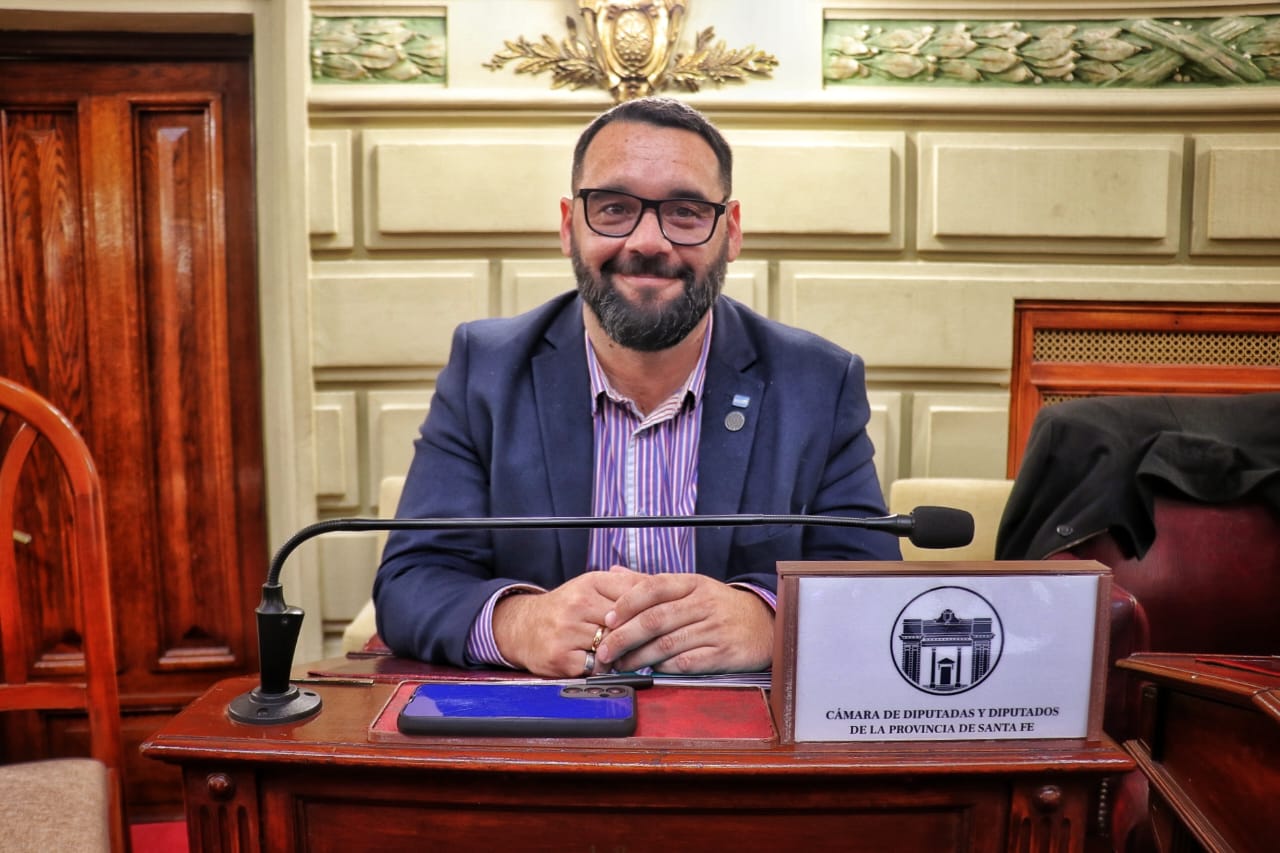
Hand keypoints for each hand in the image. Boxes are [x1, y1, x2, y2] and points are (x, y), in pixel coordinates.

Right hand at [492, 570, 643, 676]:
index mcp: (590, 583)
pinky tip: (599, 662)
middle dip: (636, 635)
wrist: (522, 626)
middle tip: (643, 642)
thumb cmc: (565, 608)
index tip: (657, 620)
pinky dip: (602, 668)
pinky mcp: (560, 657)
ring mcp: (567, 631)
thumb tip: (662, 592)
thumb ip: (625, 586)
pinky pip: (596, 667)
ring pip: (613, 646)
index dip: (650, 610)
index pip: (634, 594)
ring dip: (620, 653)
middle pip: (625, 624)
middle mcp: (577, 604)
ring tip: (619, 652)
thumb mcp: (592, 587)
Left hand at [595, 572, 773, 673]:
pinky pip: (687, 663)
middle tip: (605, 651)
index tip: (607, 619)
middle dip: (623, 637)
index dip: (626, 603)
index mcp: (692, 583)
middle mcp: (703, 603)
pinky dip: (665, 668)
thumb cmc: (719, 606)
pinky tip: (652, 670)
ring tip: (622, 664)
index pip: (653, 587)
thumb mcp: (690, 586)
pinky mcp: (724, 652)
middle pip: (655, 619)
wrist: (765, 624)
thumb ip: (650, 582)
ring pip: (667, 644)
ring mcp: (715, 628)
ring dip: (639, 657)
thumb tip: (614, 572)